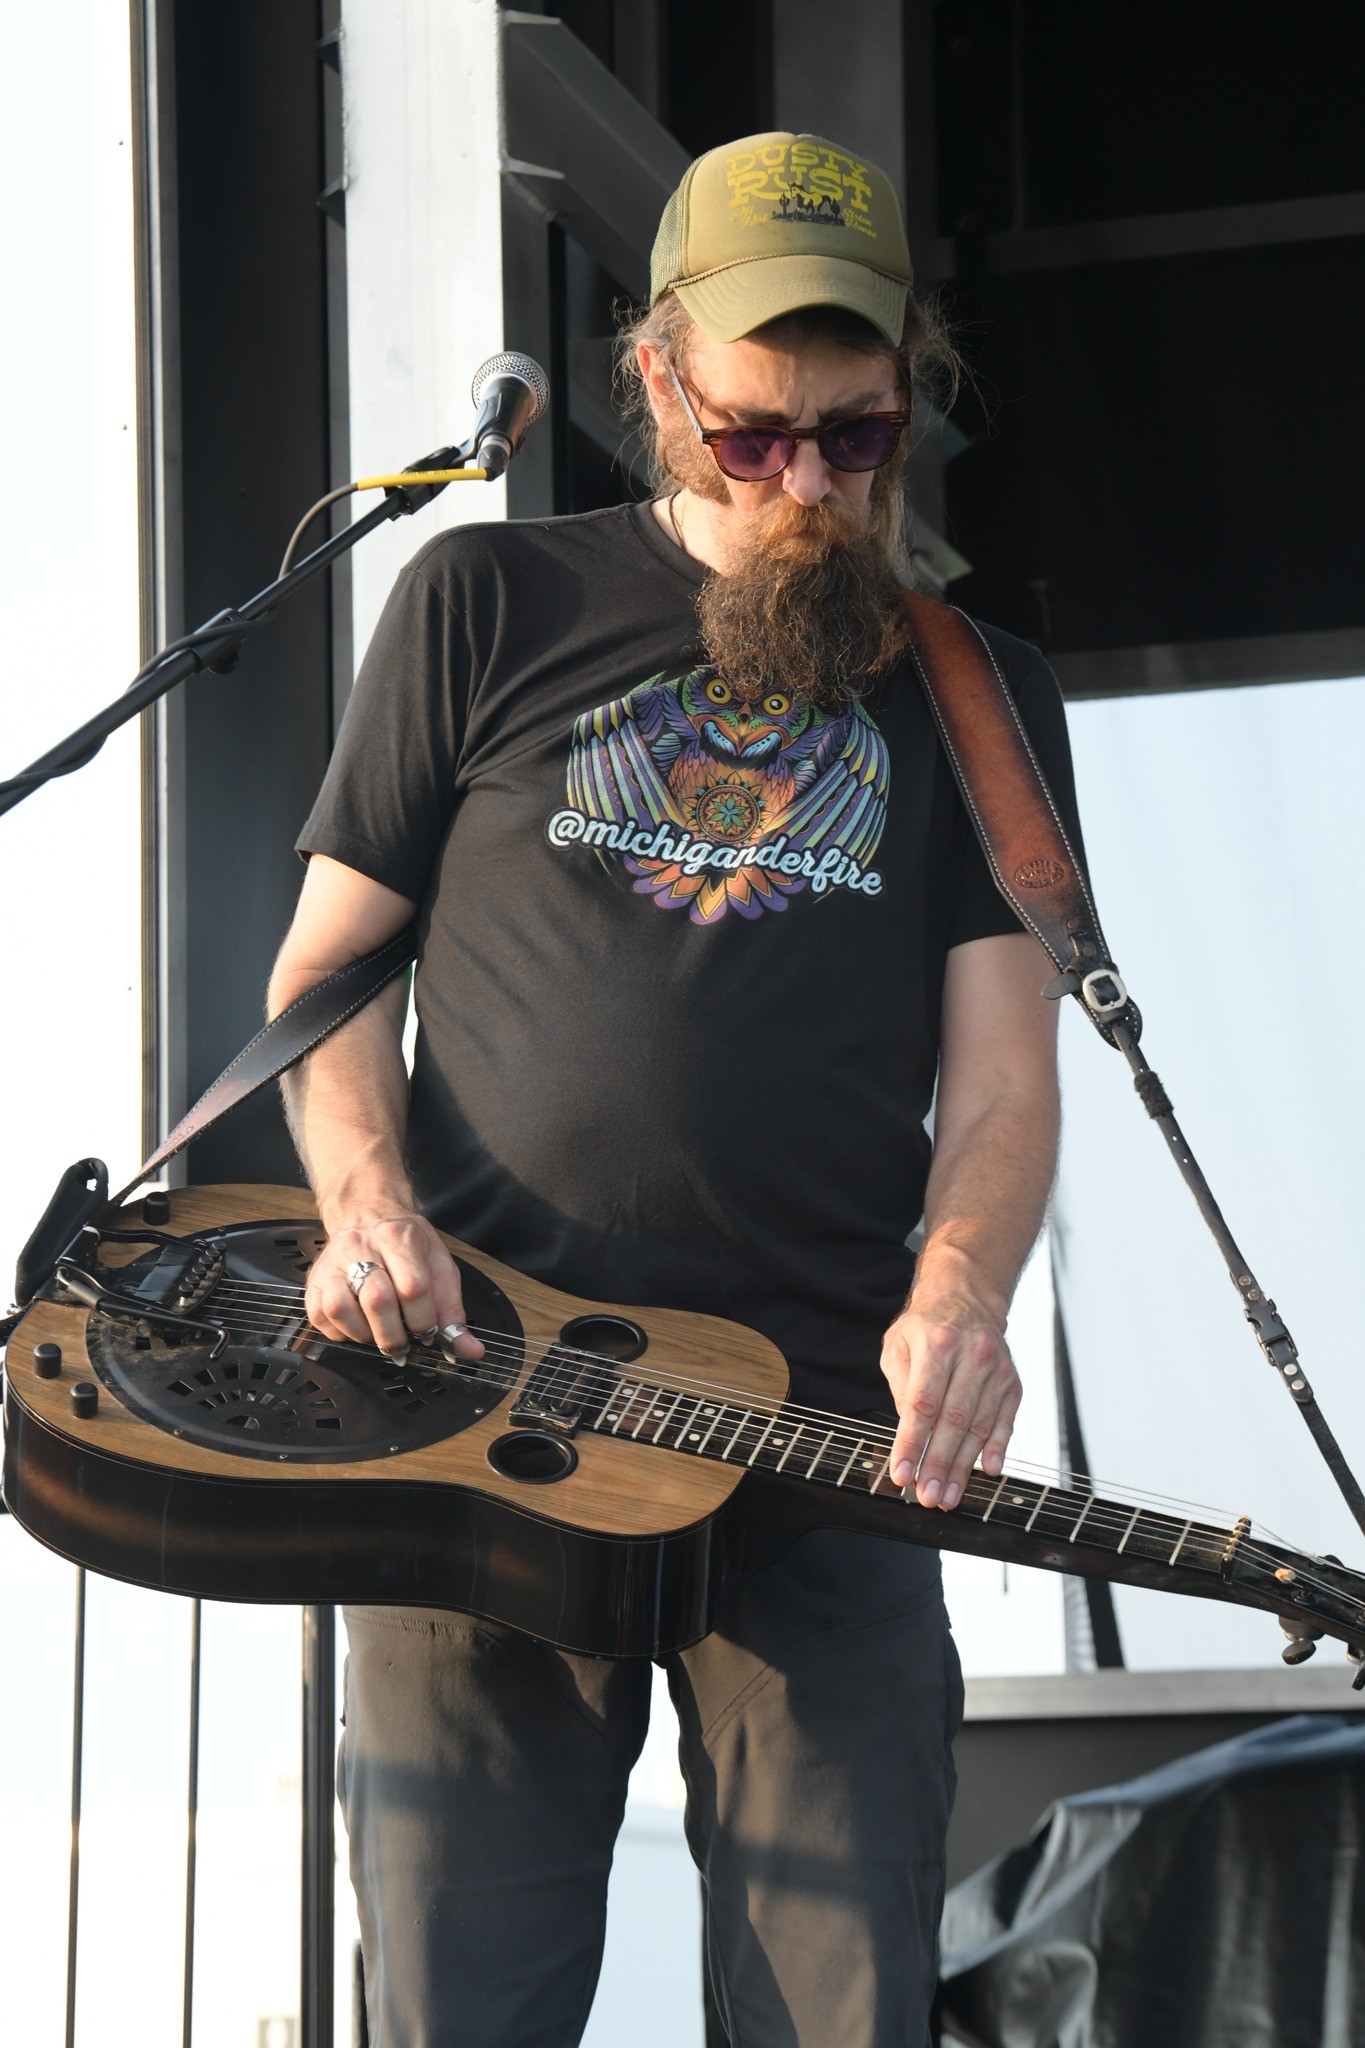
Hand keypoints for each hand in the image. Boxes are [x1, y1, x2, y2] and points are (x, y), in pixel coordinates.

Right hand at [306, 1208, 484, 1363]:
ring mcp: (332, 1262)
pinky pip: (318, 1316)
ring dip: (363, 1334)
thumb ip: (453, 1311)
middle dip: (393, 1336)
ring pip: (340, 1308)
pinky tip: (356, 1327)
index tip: (427, 1331)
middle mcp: (360, 1246)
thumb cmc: (406, 1242)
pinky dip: (339, 1332)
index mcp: (398, 1238)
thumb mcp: (439, 1265)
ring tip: (377, 1334)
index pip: (413, 1287)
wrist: (368, 1213)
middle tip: (402, 1346)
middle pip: (377, 1300)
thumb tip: (470, 1351)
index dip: (423, 1320)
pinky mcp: (313, 1280)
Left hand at [879, 1295, 1020, 1509]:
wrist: (968, 1300)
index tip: (902, 1474)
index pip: (922, 1403)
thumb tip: (908, 1432)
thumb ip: (900, 1386)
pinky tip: (987, 1473)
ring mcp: (996, 1370)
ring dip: (964, 1467)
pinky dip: (997, 1449)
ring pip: (979, 1427)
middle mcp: (971, 1355)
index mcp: (937, 1344)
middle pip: (953, 1420)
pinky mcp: (1012, 1383)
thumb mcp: (898, 1345)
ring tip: (949, 1495)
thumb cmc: (926, 1328)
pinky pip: (1005, 1422)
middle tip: (928, 1495)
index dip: (911, 1442)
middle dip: (939, 1464)